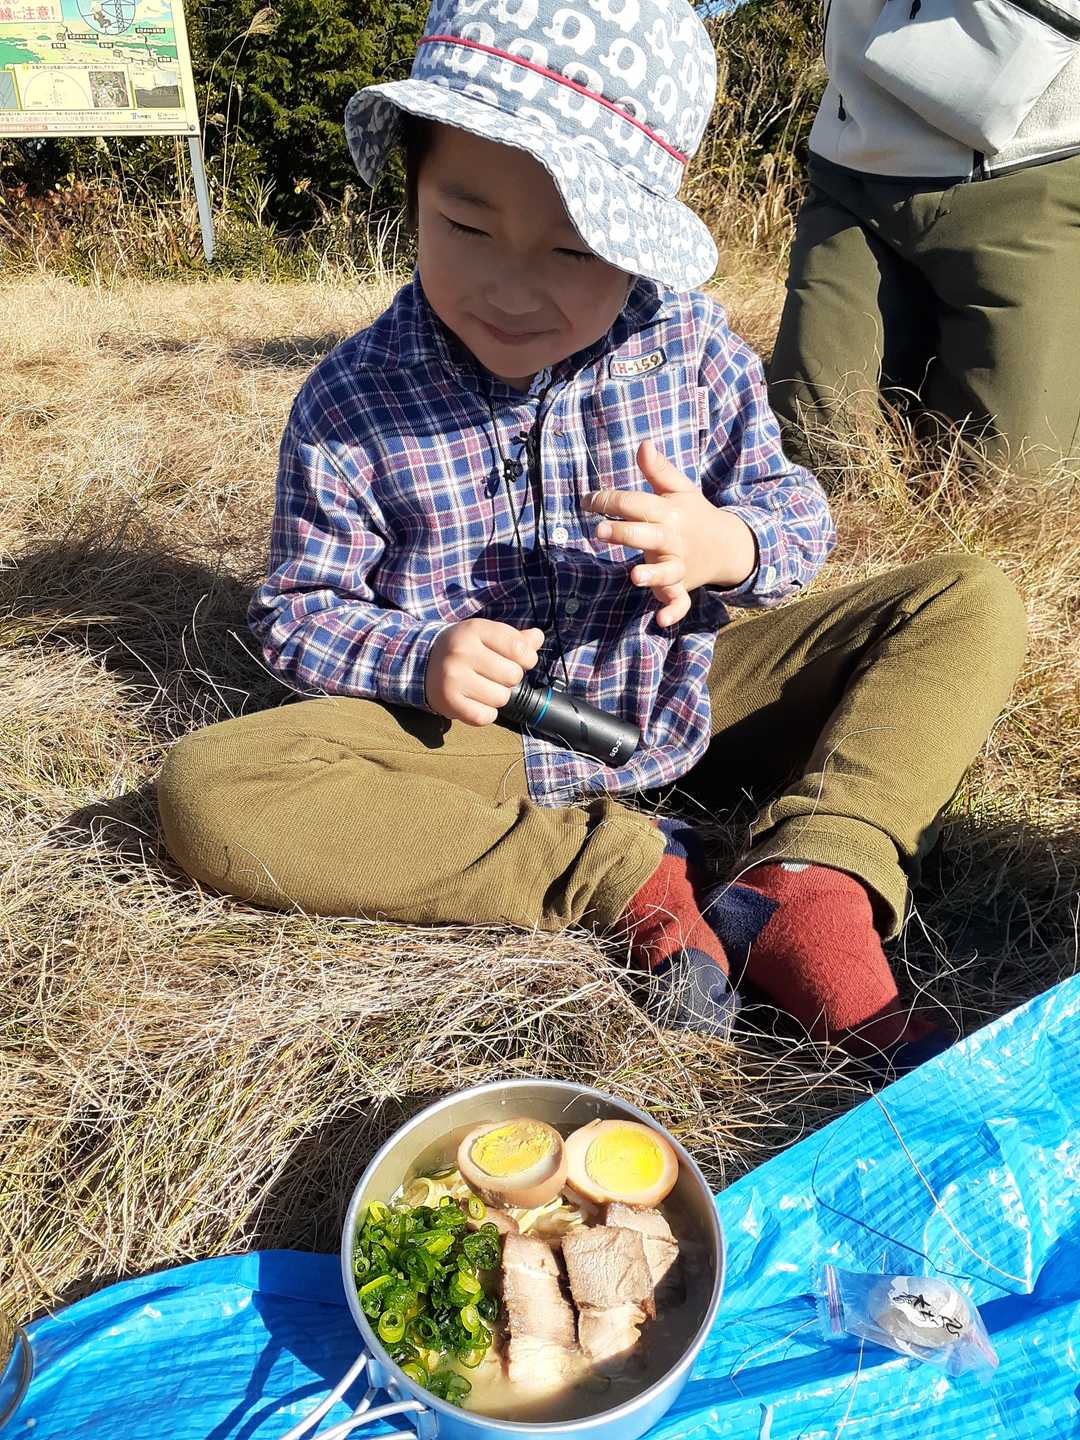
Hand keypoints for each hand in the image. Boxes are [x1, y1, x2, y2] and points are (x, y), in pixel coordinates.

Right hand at [426, 619, 543, 726]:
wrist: (422, 663)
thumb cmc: (464, 649)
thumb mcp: (486, 635)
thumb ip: (515, 638)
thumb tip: (538, 638)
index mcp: (475, 629)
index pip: (519, 648)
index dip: (527, 659)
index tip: (517, 660)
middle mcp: (462, 651)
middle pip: (513, 676)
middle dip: (510, 679)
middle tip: (494, 675)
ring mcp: (454, 678)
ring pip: (501, 698)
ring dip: (497, 697)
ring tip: (483, 688)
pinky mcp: (449, 701)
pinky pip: (485, 716)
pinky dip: (486, 713)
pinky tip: (475, 701)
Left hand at [583, 440, 756, 626]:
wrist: (728, 545)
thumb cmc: (693, 514)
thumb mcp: (680, 490)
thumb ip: (659, 470)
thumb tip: (643, 444)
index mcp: (668, 512)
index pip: (636, 503)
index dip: (609, 500)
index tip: (587, 500)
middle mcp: (672, 539)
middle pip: (647, 535)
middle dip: (625, 533)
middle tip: (600, 530)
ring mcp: (678, 564)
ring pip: (665, 571)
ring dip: (651, 574)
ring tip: (634, 576)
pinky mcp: (682, 586)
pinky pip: (679, 601)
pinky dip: (673, 611)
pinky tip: (661, 620)